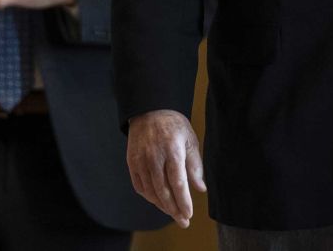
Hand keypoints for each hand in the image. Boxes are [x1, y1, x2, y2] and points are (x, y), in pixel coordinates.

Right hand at [127, 109, 205, 227]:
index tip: (189, 214)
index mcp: (172, 151)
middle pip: (163, 191)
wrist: (148, 110)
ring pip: (151, 191)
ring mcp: (141, 161)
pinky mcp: (131, 162)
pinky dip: (149, 196)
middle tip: (183, 221)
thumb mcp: (190, 140)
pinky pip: (140, 186)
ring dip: (162, 206)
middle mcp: (154, 157)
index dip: (183, 201)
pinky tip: (158, 201)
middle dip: (174, 209)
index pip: (178, 183)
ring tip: (173, 213)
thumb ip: (195, 165)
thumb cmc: (173, 125)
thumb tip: (201, 188)